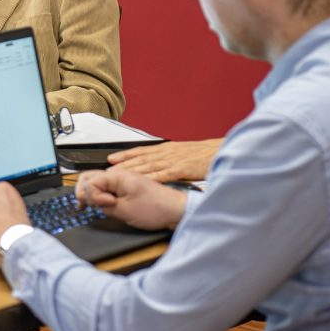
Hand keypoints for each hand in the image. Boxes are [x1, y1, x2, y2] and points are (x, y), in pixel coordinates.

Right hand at [75, 170, 187, 230]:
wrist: (176, 211)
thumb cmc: (155, 209)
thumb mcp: (123, 210)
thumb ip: (102, 204)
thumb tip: (89, 200)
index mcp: (117, 175)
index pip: (89, 181)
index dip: (93, 196)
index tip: (105, 206)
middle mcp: (117, 173)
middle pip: (88, 177)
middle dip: (85, 192)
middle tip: (87, 207)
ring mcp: (121, 179)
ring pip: (95, 182)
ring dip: (91, 193)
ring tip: (94, 206)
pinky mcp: (125, 186)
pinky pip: (105, 186)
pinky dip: (100, 194)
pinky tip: (101, 203)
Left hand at [106, 139, 221, 181]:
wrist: (222, 152)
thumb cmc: (204, 155)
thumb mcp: (184, 154)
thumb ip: (169, 159)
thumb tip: (157, 166)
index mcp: (167, 149)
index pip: (142, 151)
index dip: (125, 154)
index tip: (111, 158)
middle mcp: (167, 153)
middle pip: (141, 158)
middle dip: (123, 163)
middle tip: (107, 169)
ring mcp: (174, 160)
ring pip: (149, 165)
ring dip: (132, 170)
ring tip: (117, 175)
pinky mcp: (183, 169)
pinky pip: (164, 174)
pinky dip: (151, 177)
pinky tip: (141, 181)